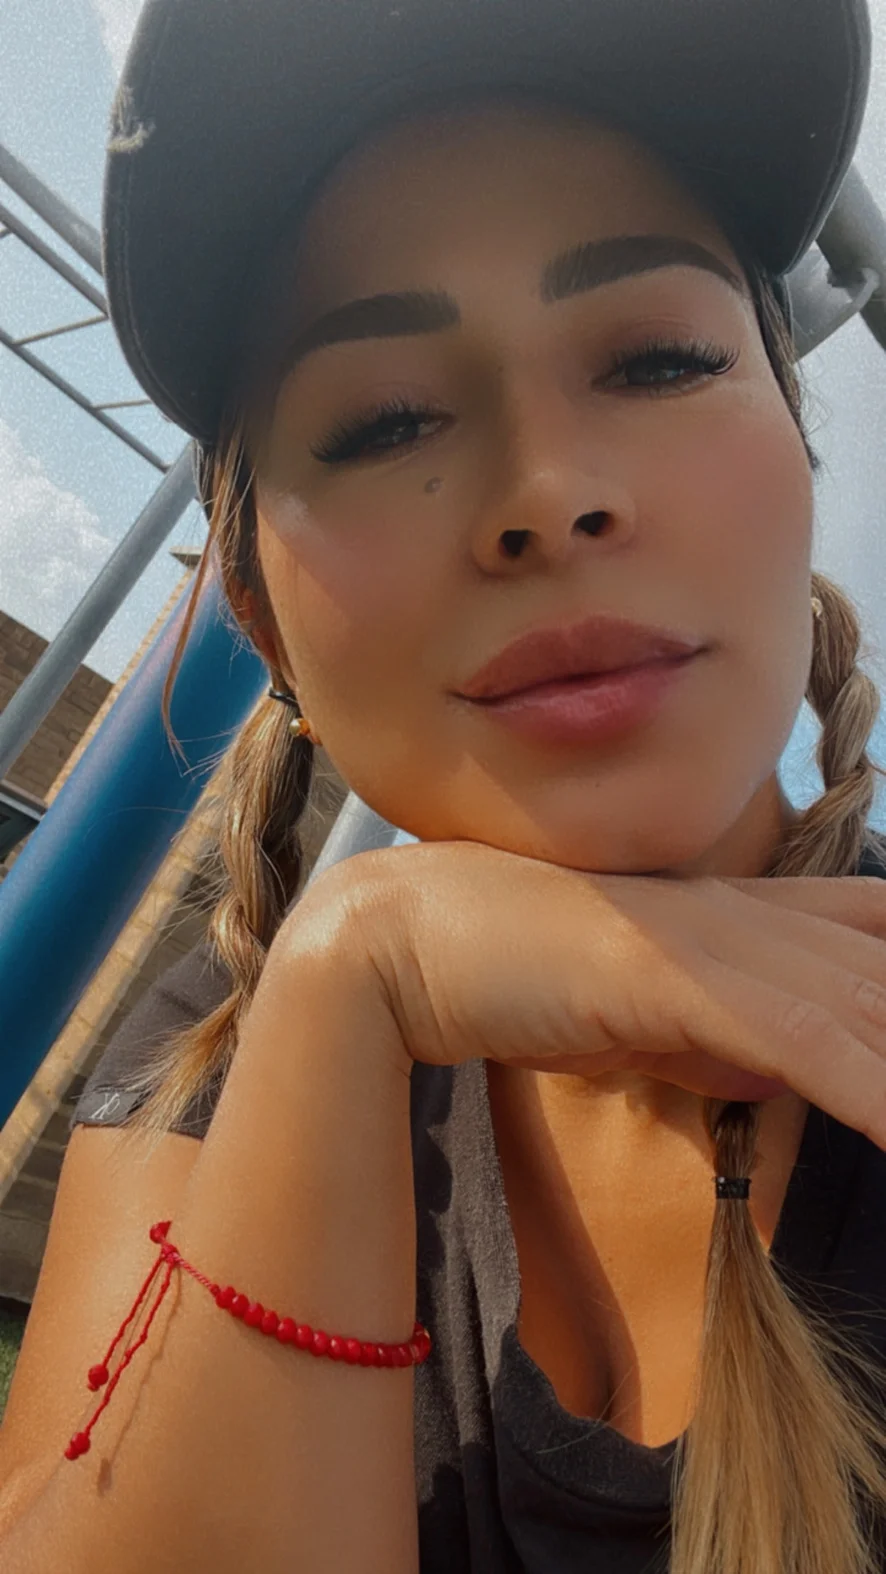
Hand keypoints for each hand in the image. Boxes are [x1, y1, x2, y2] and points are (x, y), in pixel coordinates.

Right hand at [290, 843, 885, 1146]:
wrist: (405, 940)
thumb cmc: (518, 975)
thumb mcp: (645, 1015)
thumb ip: (720, 1036)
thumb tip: (772, 1074)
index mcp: (748, 919)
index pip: (880, 935)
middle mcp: (752, 916)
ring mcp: (718, 938)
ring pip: (868, 1008)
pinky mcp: (676, 972)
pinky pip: (804, 1039)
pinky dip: (870, 1087)